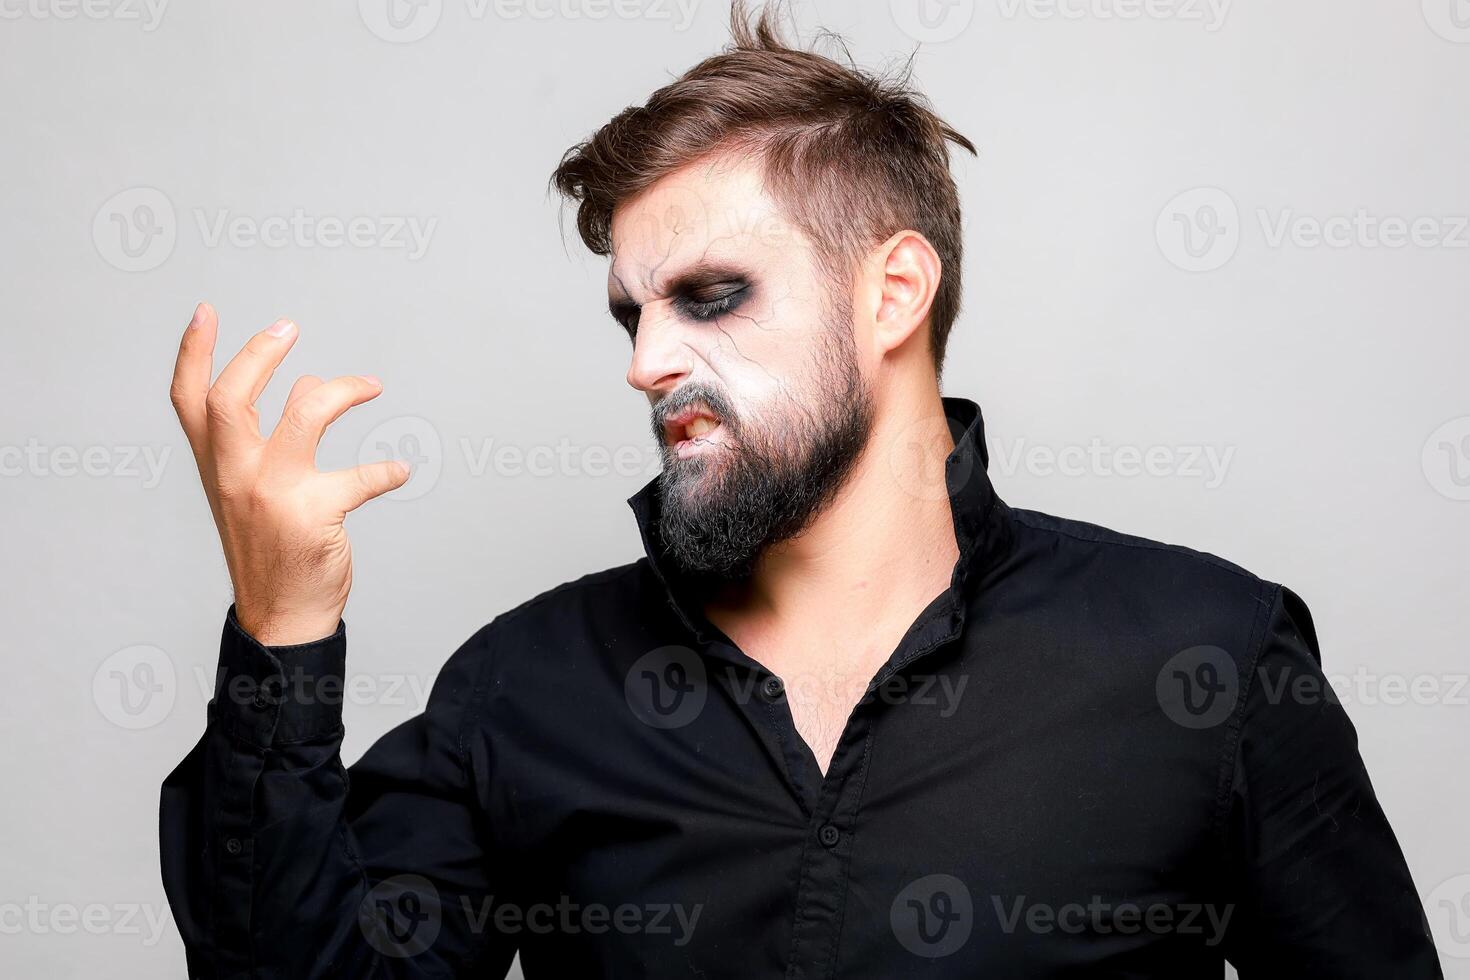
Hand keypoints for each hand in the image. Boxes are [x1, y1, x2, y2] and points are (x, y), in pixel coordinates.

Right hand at [169, 303, 409, 645]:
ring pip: (303, 415)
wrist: (282, 616)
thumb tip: (309, 384)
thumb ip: (272, 438)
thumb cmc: (272, 547)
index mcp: (215, 466)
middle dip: (258, 354)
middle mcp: (233, 475)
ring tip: (372, 385)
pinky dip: (386, 471)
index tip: (205, 311)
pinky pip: (361, 478)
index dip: (191, 352)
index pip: (188, 401)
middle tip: (289, 328)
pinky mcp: (312, 514)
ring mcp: (271, 494)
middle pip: (231, 398)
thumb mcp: (257, 490)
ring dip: (342, 390)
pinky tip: (399, 470)